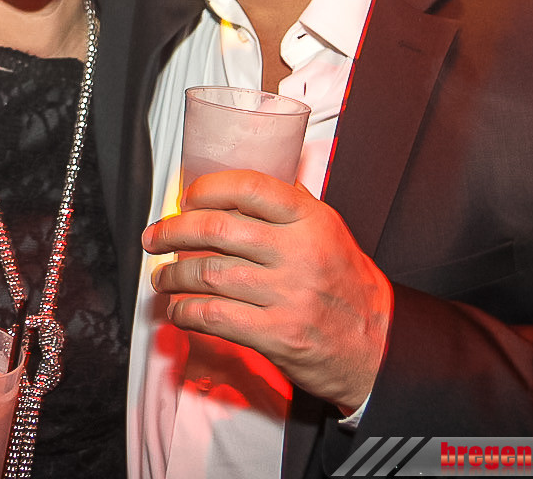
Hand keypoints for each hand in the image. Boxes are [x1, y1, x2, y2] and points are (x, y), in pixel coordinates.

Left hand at [142, 170, 392, 412]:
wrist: (378, 347)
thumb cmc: (345, 285)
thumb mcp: (328, 231)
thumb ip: (288, 206)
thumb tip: (238, 185)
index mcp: (311, 220)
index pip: (249, 187)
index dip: (207, 188)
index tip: (186, 199)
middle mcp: (299, 253)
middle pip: (217, 230)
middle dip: (173, 231)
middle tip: (154, 238)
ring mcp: (288, 295)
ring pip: (209, 274)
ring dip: (173, 275)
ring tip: (162, 277)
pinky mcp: (278, 335)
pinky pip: (214, 317)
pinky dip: (186, 311)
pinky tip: (179, 309)